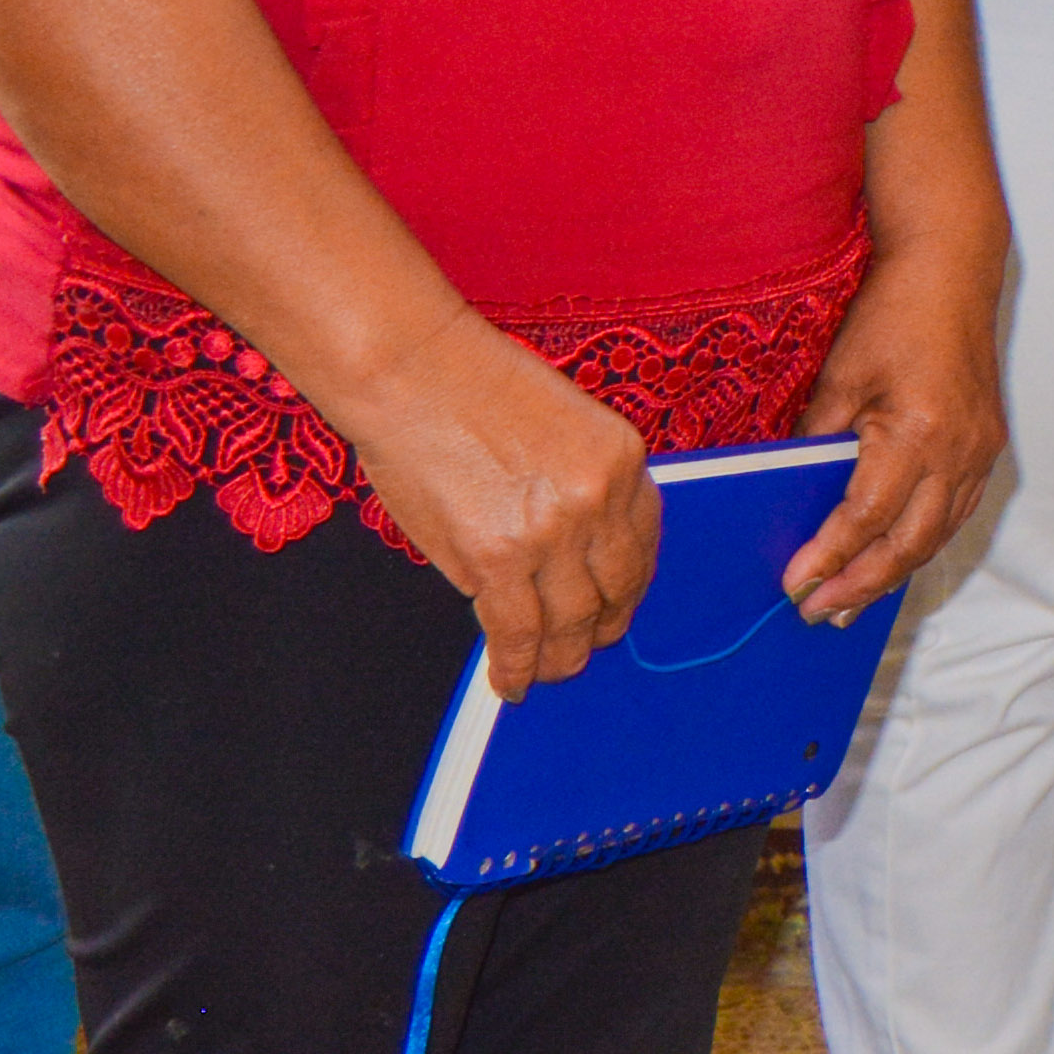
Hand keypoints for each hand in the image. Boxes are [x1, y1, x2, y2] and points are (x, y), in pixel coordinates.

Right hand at [340, 310, 660, 698]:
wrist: (409, 370)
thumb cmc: (470, 386)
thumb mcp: (564, 424)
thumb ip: (580, 484)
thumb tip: (576, 554)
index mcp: (623, 460)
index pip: (644, 543)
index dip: (629, 584)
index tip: (617, 603)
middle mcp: (599, 499)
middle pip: (617, 590)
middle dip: (603, 628)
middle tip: (588, 648)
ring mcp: (551, 532)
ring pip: (571, 623)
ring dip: (561, 659)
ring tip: (548, 673)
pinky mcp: (496, 558)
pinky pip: (517, 633)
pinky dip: (516, 667)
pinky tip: (510, 683)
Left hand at [779, 233, 1008, 625]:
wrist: (953, 270)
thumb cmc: (893, 314)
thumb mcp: (840, 377)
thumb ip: (820, 441)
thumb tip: (795, 495)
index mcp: (919, 432)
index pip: (866, 516)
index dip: (830, 557)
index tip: (796, 586)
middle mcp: (959, 450)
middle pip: (909, 542)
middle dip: (861, 585)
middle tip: (817, 614)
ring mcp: (981, 450)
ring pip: (938, 535)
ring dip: (893, 573)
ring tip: (850, 603)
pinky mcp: (988, 445)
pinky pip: (956, 511)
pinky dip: (922, 541)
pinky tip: (893, 556)